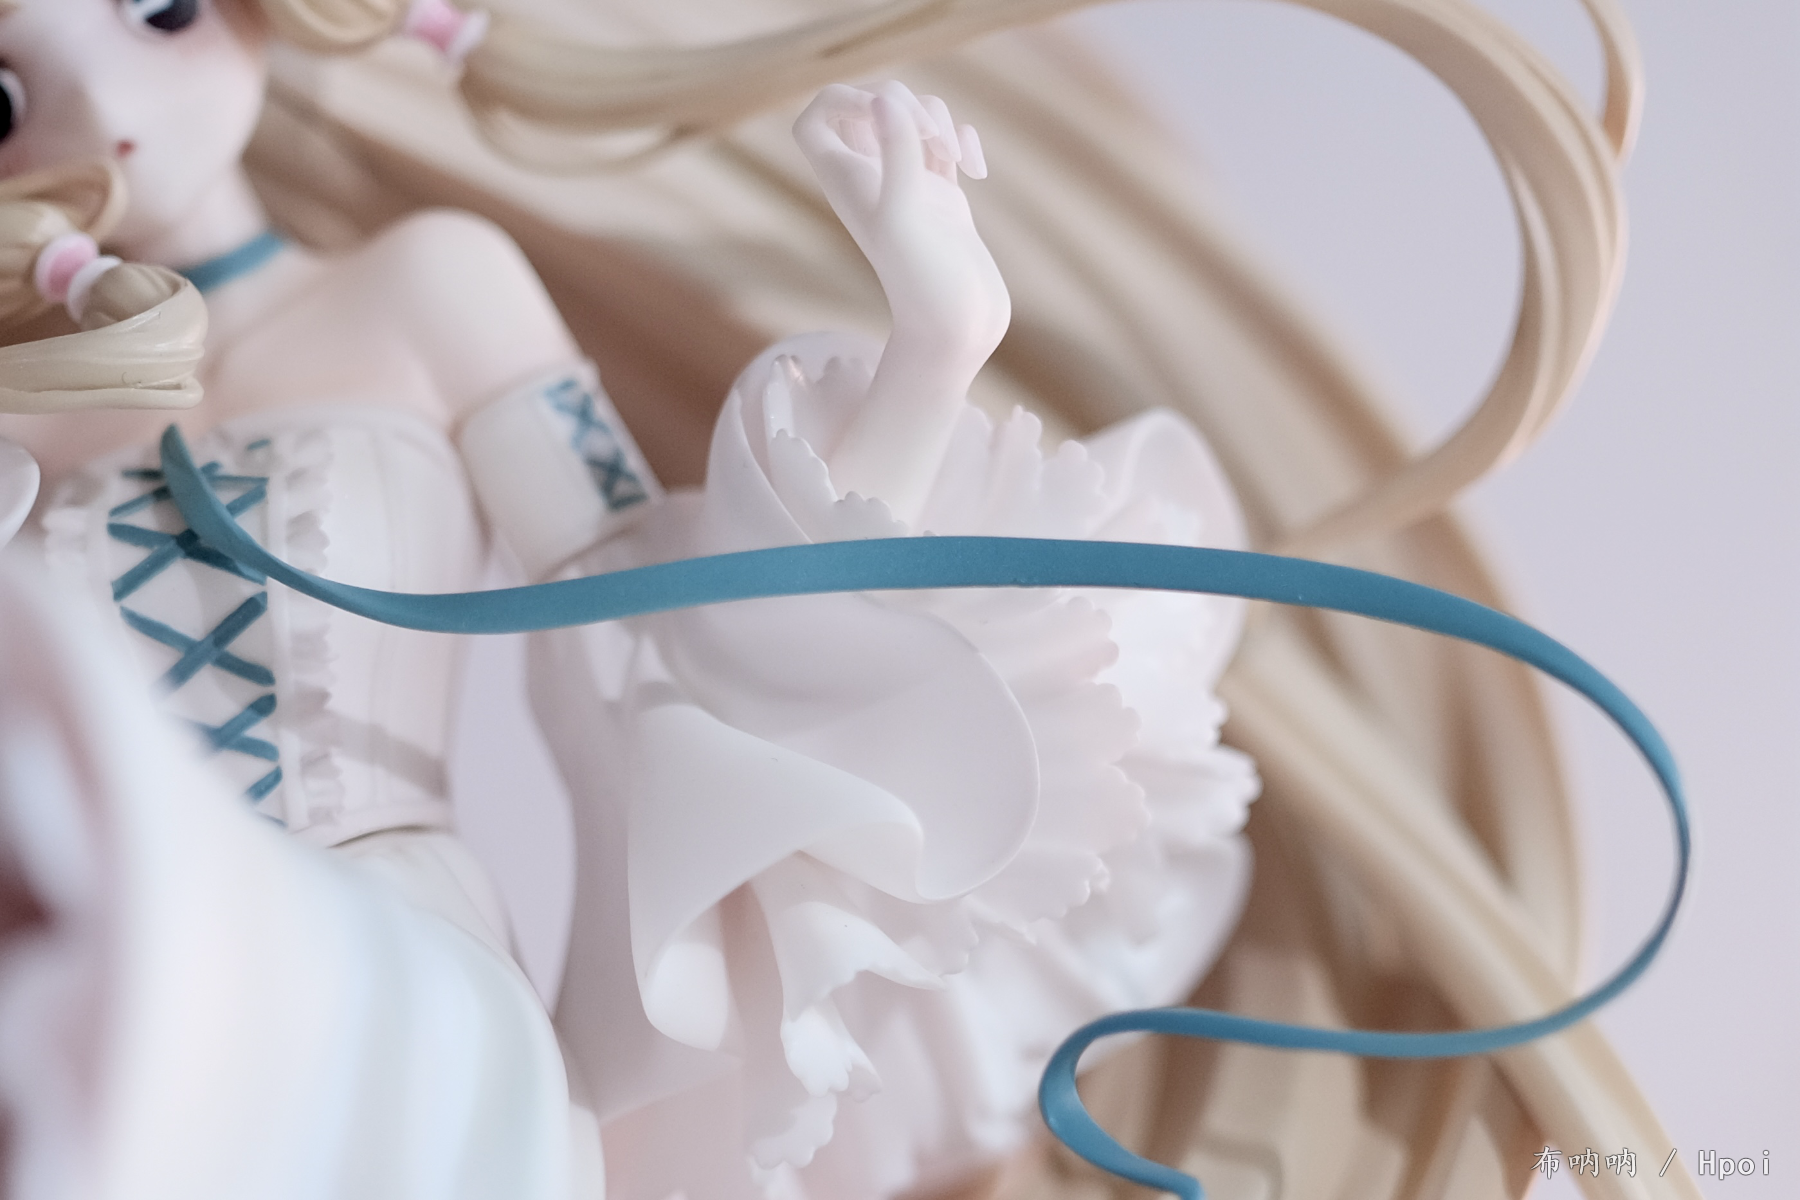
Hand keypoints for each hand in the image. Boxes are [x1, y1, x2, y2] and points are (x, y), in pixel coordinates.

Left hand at [794, 82, 1009, 365]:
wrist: (958, 330)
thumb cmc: (926, 283)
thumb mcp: (907, 216)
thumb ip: (897, 156)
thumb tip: (886, 100)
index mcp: (847, 183)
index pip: (817, 120)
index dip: (843, 98)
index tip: (881, 112)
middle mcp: (873, 183)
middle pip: (870, 106)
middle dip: (906, 104)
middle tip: (928, 137)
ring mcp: (911, 189)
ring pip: (914, 121)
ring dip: (940, 121)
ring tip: (954, 158)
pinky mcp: (945, 199)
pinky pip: (947, 146)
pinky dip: (965, 142)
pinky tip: (978, 172)